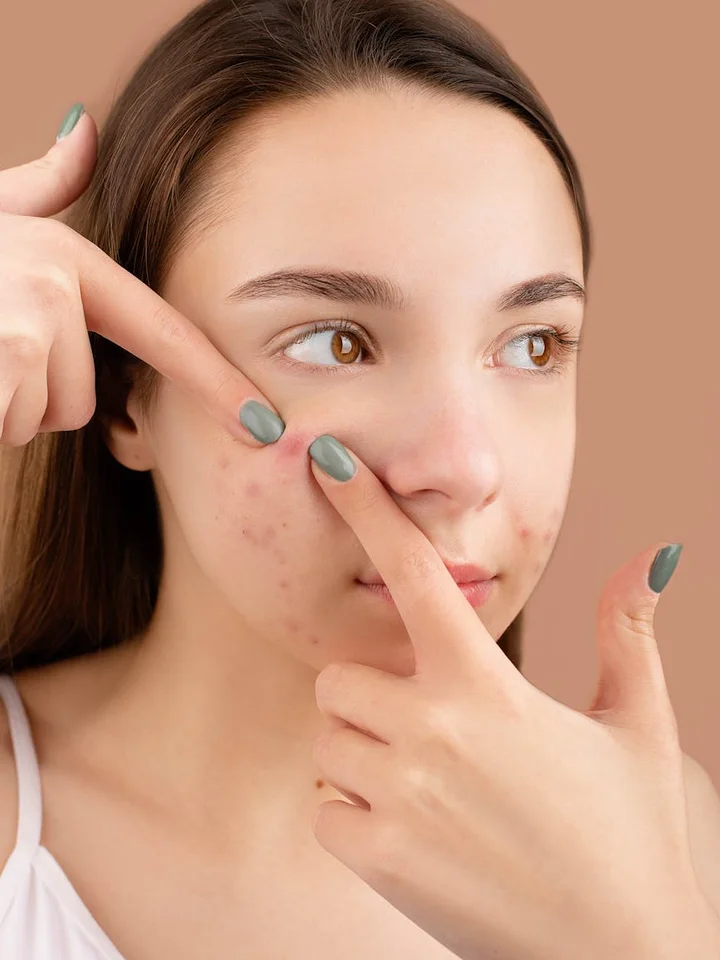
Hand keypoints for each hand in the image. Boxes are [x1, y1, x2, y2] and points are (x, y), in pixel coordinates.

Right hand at [0, 105, 282, 446]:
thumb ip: (42, 185)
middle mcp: (53, 285)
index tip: (267, 424)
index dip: (217, 384)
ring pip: (43, 420)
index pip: (162, 334)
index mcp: (67, 258)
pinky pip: (11, 422)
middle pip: (84, 400)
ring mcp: (21, 323)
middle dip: (35, 397)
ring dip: (1, 408)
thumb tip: (87, 124)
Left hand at [307, 433, 716, 959]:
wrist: (623, 954)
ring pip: (327, 739)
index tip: (330, 465)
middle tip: (427, 730)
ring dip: (361, 754)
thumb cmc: (632, 834)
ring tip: (428, 786)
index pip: (416, 575)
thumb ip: (628, 632)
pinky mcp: (379, 857)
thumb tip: (655, 555)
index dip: (368, 510)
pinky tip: (414, 833)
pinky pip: (324, 808)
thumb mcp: (639, 724)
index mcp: (488, 686)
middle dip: (371, 696)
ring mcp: (400, 794)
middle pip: (341, 676)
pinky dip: (354, 816)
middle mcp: (433, 730)